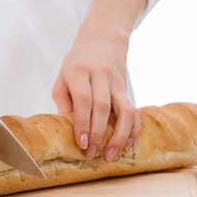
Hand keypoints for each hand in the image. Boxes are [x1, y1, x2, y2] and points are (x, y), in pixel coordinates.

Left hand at [52, 35, 140, 160]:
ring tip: (111, 155)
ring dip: (119, 135)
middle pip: (102, 107)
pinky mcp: (126, 89)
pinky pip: (134, 111)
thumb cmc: (77, 64)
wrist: (102, 42)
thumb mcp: (62, 77)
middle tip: (91, 153)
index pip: (83, 99)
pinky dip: (133, 129)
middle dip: (97, 134)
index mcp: (79, 71)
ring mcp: (116, 82)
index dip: (83, 123)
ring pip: (124, 110)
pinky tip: (126, 144)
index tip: (80, 142)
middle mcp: (100, 75)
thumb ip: (63, 101)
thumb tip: (67, 128)